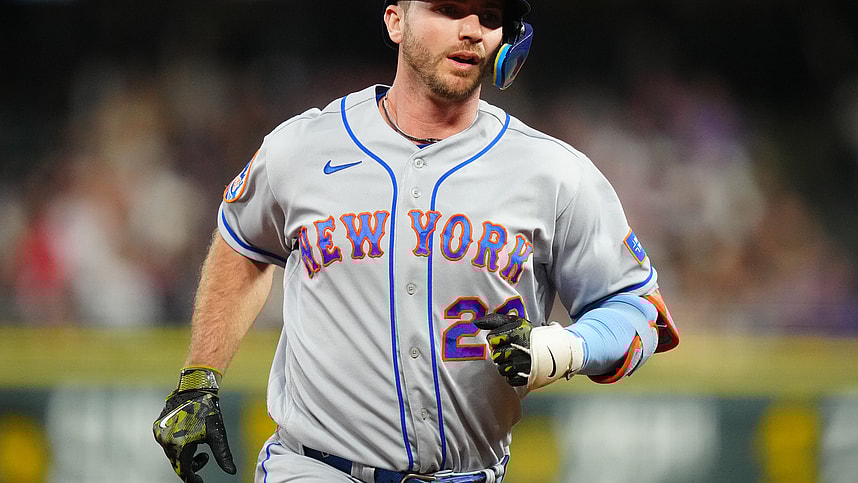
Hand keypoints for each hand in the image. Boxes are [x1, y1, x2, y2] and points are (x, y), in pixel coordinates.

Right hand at [153, 367, 235, 481]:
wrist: (194, 388)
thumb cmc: (208, 411)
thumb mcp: (217, 435)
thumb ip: (223, 456)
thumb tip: (231, 472)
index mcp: (179, 446)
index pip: (185, 471)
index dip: (193, 479)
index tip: (200, 482)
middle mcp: (165, 441)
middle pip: (177, 463)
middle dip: (191, 465)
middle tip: (205, 458)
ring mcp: (159, 434)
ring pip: (171, 453)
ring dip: (184, 454)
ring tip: (199, 444)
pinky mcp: (157, 426)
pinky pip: (167, 442)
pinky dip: (177, 445)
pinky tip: (189, 436)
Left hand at [475, 313, 583, 389]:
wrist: (554, 348)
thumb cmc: (529, 334)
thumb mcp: (515, 322)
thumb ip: (495, 321)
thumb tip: (476, 323)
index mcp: (517, 334)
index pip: (492, 339)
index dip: (495, 339)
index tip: (502, 338)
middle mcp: (520, 349)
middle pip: (495, 356)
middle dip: (500, 352)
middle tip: (510, 349)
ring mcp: (525, 365)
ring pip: (501, 369)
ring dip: (505, 365)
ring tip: (514, 358)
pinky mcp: (527, 377)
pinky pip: (509, 380)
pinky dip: (512, 375)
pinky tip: (518, 368)